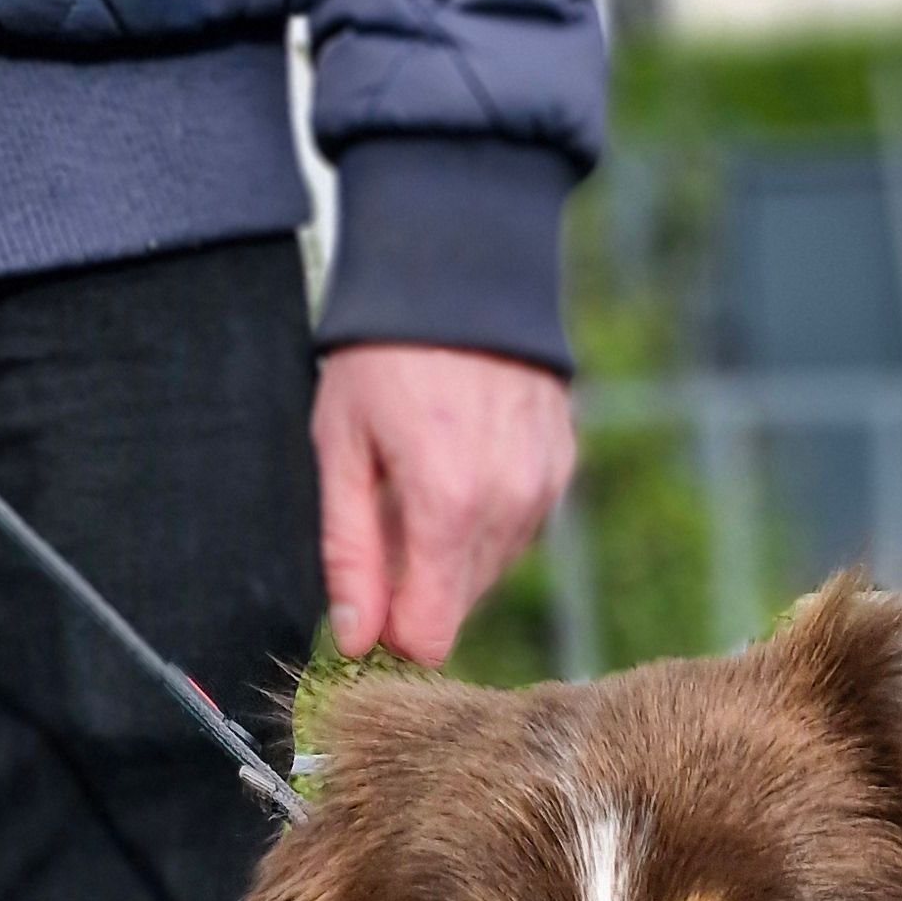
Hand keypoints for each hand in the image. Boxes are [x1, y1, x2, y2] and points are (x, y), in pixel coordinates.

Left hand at [311, 346, 577, 667]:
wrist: (459, 263)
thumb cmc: (383, 348)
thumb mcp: (341, 447)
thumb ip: (349, 553)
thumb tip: (354, 638)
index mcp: (448, 506)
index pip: (431, 636)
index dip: (394, 631)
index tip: (370, 599)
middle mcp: (507, 507)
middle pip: (459, 608)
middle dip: (419, 583)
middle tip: (387, 511)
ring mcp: (542, 489)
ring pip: (489, 571)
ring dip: (452, 548)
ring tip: (424, 473)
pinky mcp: (560, 469)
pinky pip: (517, 529)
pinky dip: (485, 515)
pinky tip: (462, 458)